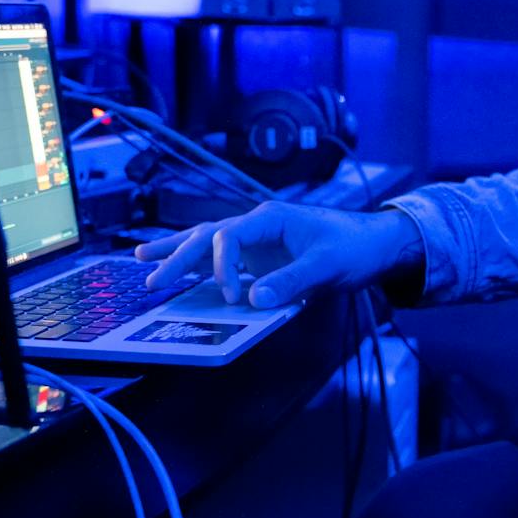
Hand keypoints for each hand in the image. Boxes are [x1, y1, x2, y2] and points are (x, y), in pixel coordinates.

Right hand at [133, 203, 423, 307]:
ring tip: (141, 259)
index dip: (224, 269)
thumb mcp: (327, 265)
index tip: (234, 298)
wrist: (376, 244)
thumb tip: (254, 299)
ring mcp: (258, 239)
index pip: (229, 237)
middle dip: (177, 255)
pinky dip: (198, 264)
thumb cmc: (354, 247)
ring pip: (207, 241)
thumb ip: (292, 281)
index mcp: (270, 218)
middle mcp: (258, 224)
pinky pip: (222, 258)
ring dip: (177, 252)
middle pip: (207, 236)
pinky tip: (179, 273)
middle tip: (151, 278)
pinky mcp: (262, 255)